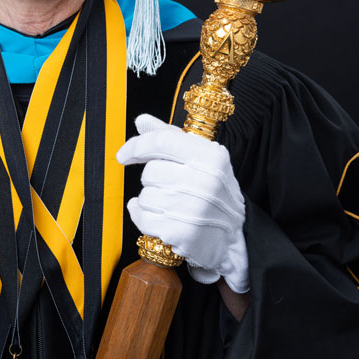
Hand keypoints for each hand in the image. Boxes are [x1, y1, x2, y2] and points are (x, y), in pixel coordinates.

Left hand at [117, 114, 249, 293]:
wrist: (234, 238)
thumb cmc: (214, 194)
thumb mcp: (202, 159)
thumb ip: (170, 137)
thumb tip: (142, 121)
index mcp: (211, 156)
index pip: (162, 141)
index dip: (137, 146)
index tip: (124, 155)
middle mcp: (205, 181)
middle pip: (150, 172)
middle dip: (152, 181)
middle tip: (170, 189)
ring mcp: (194, 209)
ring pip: (145, 197)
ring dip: (150, 202)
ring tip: (171, 206)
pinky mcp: (182, 233)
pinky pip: (144, 219)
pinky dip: (146, 220)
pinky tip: (162, 220)